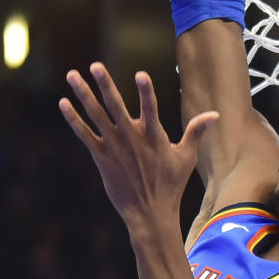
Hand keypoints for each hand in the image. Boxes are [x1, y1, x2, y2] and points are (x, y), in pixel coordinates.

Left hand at [59, 63, 217, 230]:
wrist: (150, 213)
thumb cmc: (171, 184)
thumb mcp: (187, 157)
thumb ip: (196, 131)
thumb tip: (215, 114)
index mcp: (154, 137)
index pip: (151, 109)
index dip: (146, 92)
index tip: (140, 74)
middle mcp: (132, 140)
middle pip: (116, 107)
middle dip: (106, 85)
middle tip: (95, 65)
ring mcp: (115, 148)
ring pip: (96, 116)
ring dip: (84, 94)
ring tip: (72, 75)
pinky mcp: (101, 158)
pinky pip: (84, 135)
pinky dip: (73, 119)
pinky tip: (63, 103)